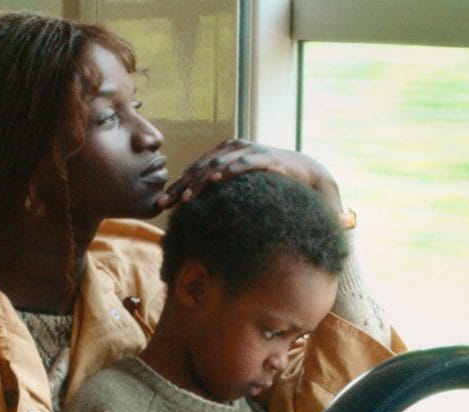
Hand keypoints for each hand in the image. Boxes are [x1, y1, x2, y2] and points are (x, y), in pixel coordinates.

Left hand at [156, 139, 342, 213]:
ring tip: (185, 198)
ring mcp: (249, 151)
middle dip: (180, 187)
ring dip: (199, 182)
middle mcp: (233, 148)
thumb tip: (197, 206)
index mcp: (223, 153)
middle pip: (199, 168)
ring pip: (217, 166)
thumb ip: (221, 189)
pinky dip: (227, 172)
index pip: (193, 171)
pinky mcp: (265, 158)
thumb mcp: (241, 184)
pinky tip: (215, 181)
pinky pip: (243, 164)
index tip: (161, 205)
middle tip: (164, 204)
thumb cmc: (271, 181)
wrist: (307, 173)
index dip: (176, 187)